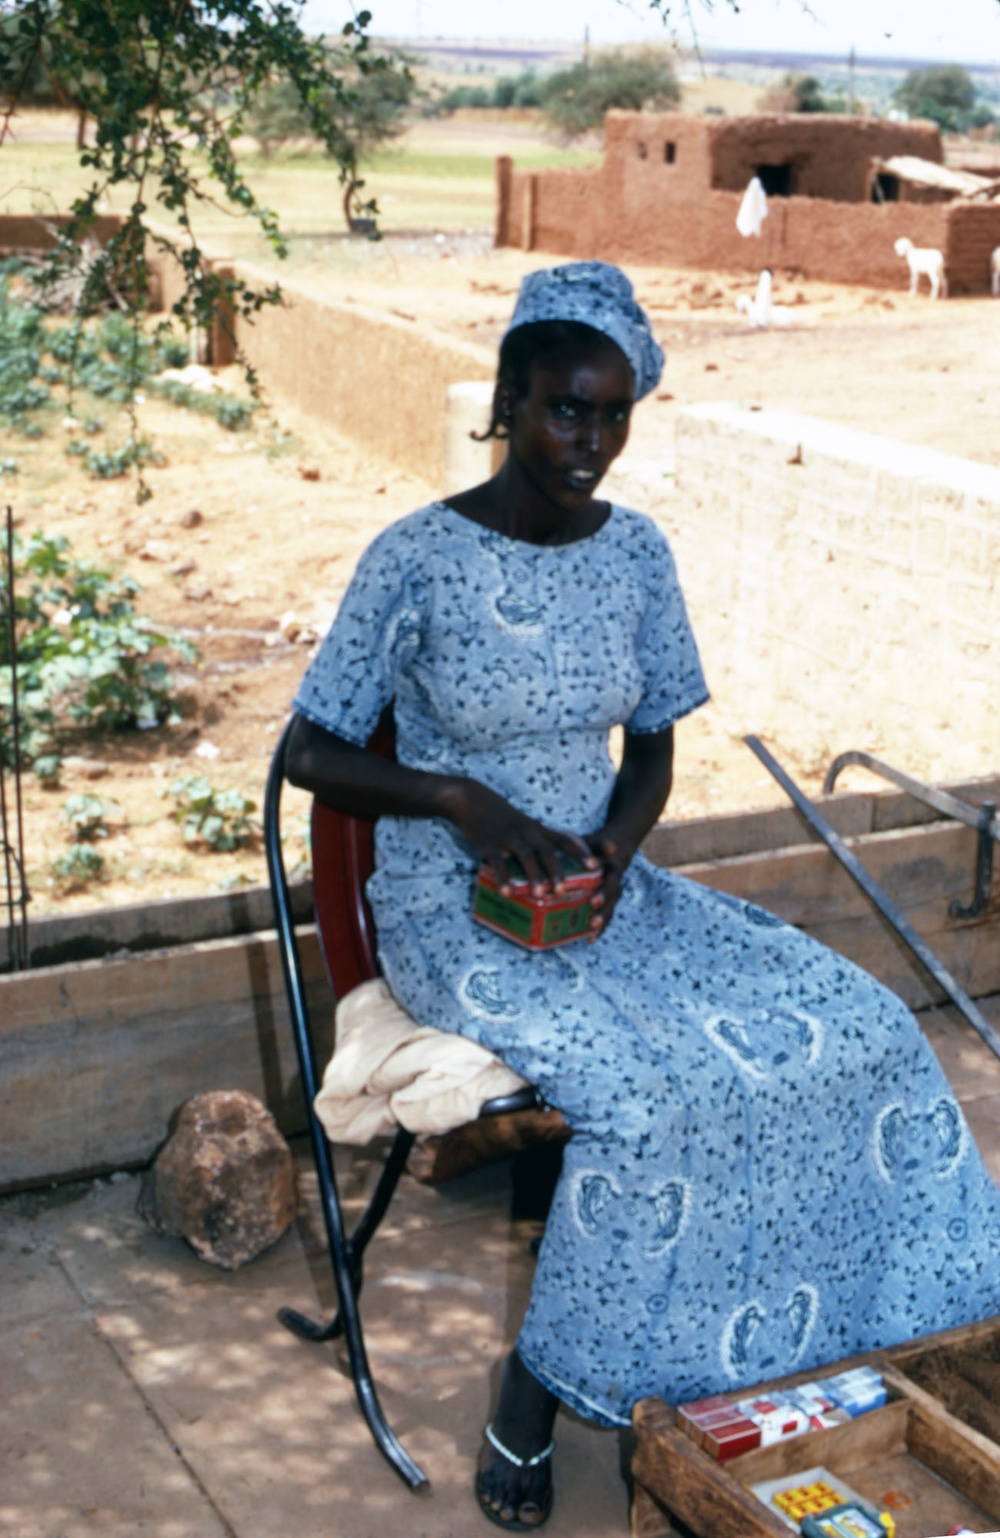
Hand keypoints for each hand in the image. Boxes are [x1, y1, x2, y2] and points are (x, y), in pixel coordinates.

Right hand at [443, 778, 597, 894]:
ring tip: (540, 894)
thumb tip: (548, 865)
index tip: (598, 864)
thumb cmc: (499, 814)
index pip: (565, 840)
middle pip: (547, 851)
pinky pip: (497, 862)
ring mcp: (508, 838)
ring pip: (525, 857)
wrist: (471, 798)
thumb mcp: (523, 824)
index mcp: (537, 829)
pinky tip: (506, 891)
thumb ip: (536, 840)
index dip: (582, 852)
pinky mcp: (489, 844)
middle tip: (565, 889)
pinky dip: (503, 877)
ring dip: (534, 876)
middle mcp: (527, 833)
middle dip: (557, 871)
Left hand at [583, 831, 635, 938]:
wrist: (610, 851)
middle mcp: (615, 880)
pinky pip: (606, 918)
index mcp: (610, 865)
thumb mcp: (583, 841)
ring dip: (603, 918)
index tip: (595, 892)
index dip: (605, 885)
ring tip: (592, 928)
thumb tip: (555, 843)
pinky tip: (589, 939)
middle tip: (593, 906)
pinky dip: (599, 930)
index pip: (611, 874)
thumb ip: (575, 845)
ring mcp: (612, 893)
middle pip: (614, 892)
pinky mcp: (606, 904)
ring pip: (612, 907)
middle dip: (604, 901)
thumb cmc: (589, 847)